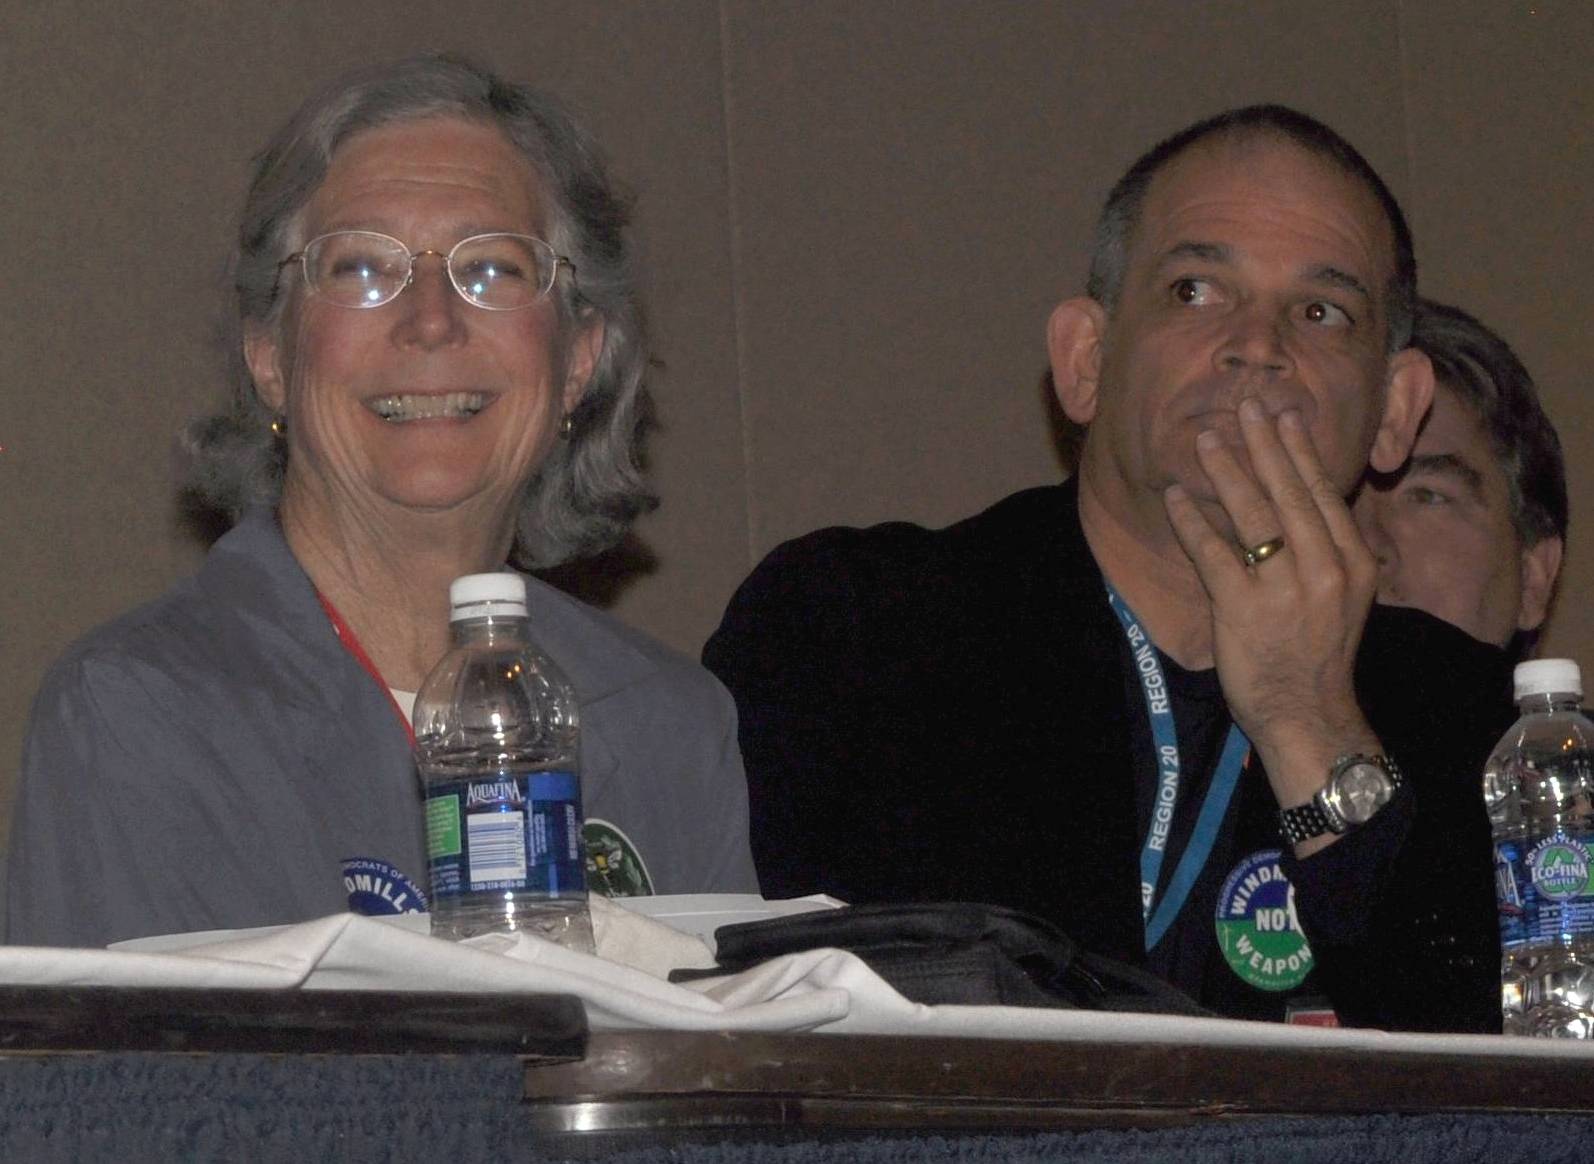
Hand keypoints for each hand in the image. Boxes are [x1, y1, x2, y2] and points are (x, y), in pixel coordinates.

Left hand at [1163, 398, 1382, 835]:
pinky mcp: (1244, 607)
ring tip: (1207, 436)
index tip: (1285, 417)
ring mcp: (1285, 587)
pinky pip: (1213, 551)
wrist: (1310, 715)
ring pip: (1252, 512)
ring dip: (1227, 468)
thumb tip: (1314, 510)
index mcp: (1352, 561)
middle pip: (1288, 490)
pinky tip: (1178, 495)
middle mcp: (1325, 567)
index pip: (1322, 493)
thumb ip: (1333, 554)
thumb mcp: (1346, 599)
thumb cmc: (1320, 656)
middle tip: (1245, 403)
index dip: (1300, 451)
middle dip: (1264, 443)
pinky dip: (1193, 519)